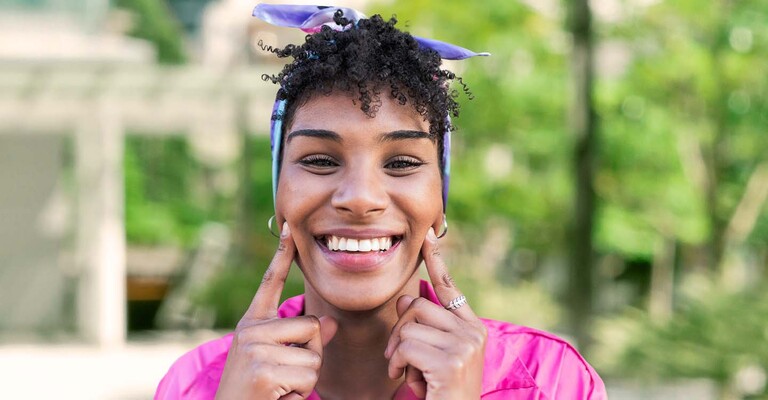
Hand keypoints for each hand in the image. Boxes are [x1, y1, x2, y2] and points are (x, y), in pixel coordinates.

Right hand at [216, 222, 337, 399]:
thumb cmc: (259, 393)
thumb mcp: (280, 361)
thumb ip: (304, 340)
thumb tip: (331, 323)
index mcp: (253, 324)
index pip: (269, 283)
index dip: (281, 254)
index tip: (288, 226)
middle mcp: (250, 330)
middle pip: (312, 326)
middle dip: (310, 356)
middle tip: (285, 377)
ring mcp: (254, 348)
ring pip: (314, 356)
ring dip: (306, 380)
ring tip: (280, 389)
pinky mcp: (263, 370)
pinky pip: (308, 375)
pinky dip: (300, 393)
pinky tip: (278, 397)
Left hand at [385, 228, 486, 399]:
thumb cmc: (441, 394)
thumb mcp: (431, 357)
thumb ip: (424, 328)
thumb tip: (406, 298)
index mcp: (472, 328)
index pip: (450, 288)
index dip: (437, 261)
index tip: (430, 237)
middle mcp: (473, 333)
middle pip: (418, 306)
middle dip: (398, 331)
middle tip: (397, 359)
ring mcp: (464, 346)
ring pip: (409, 326)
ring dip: (397, 352)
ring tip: (406, 374)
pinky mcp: (451, 362)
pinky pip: (406, 347)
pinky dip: (397, 364)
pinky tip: (406, 381)